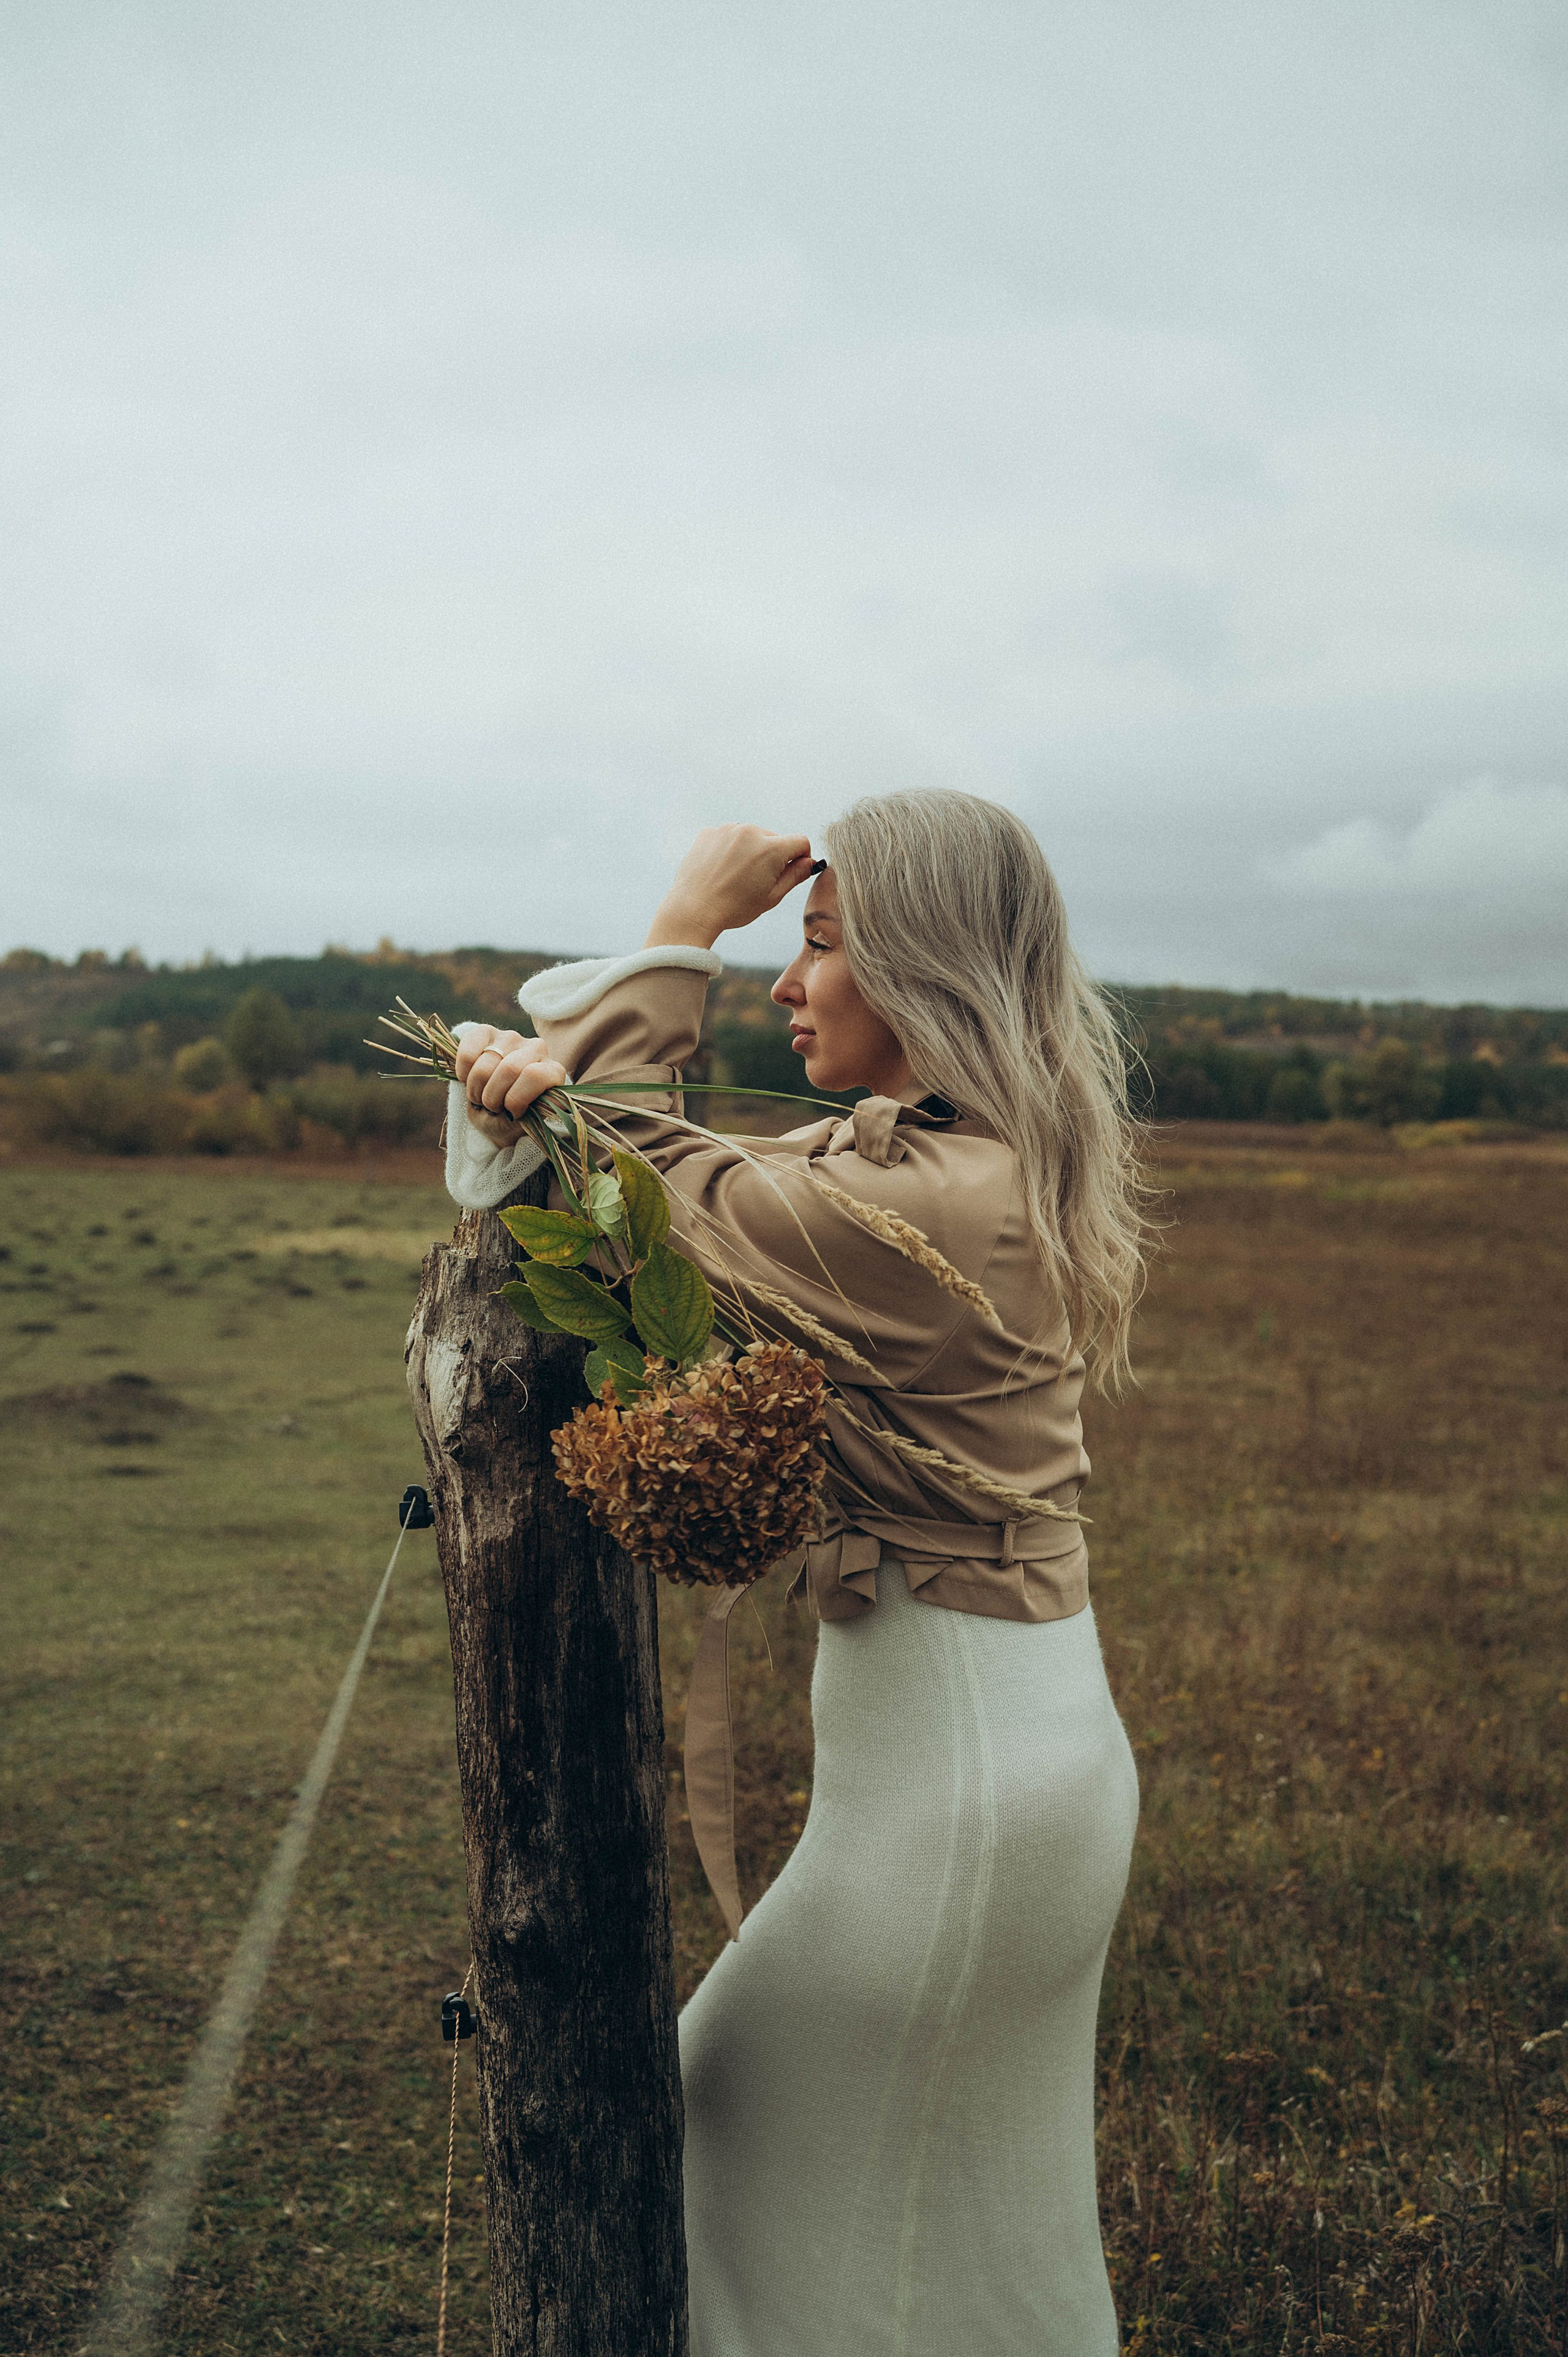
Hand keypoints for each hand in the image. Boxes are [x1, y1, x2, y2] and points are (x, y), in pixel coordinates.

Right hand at [452, 1028, 567, 1138]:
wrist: (494, 1113)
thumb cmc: (512, 1117)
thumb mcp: (525, 1122)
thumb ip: (532, 1111)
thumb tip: (527, 1102)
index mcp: (553, 1071)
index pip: (535, 1076)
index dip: (516, 1099)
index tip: (511, 1113)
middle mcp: (537, 1048)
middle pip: (509, 1069)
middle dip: (493, 1097)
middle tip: (491, 1107)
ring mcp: (512, 1037)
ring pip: (486, 1064)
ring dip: (476, 1088)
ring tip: (480, 1097)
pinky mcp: (486, 1032)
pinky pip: (468, 1052)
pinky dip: (463, 1073)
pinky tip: (468, 1079)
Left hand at [645, 825, 816, 948]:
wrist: (694, 909)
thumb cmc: (734, 908)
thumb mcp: (772, 897)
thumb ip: (795, 876)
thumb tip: (811, 862)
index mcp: (771, 849)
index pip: (800, 841)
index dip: (800, 857)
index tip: (790, 870)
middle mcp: (750, 832)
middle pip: (774, 839)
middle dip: (771, 856)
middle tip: (756, 880)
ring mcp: (728, 830)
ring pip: (751, 837)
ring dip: (750, 851)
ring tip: (736, 876)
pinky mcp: (710, 832)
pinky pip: (729, 837)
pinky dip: (730, 849)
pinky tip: (721, 869)